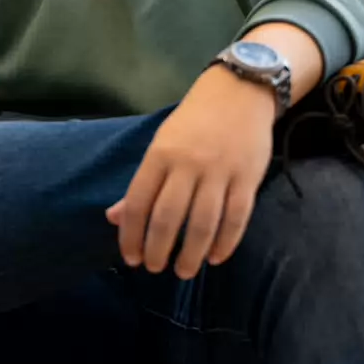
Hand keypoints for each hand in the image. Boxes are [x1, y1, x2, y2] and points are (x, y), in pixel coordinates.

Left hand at [107, 66, 273, 279]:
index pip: (139, 202)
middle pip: (168, 218)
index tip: (130, 258)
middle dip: (158, 250)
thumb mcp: (161, 143)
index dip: (132, 235)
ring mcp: (220, 172)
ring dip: (191, 254)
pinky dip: (225, 243)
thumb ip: (141, 183)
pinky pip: (236, 219)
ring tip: (183, 272)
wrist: (239, 91)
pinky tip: (215, 258)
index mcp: (160, 154)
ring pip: (203, 224)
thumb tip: (115, 218)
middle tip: (154, 268)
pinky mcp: (248, 179)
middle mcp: (188, 164)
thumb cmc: (194, 120)